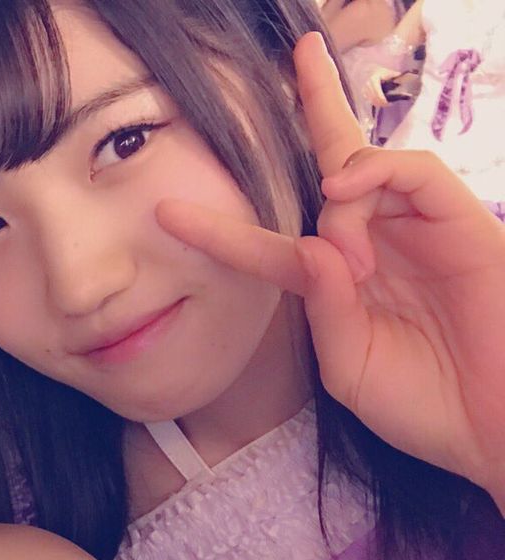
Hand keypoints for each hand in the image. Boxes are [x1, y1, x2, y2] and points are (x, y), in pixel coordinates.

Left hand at [156, 32, 504, 505]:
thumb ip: (322, 307)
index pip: (271, 242)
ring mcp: (417, 229)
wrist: (490, 426)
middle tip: (297, 54)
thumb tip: (311, 243)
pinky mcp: (460, 222)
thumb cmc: (421, 403)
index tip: (167, 213)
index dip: (221, 229)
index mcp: (336, 283)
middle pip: (335, 162)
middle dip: (315, 104)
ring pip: (363, 169)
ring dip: (337, 201)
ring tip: (349, 260)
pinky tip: (347, 193)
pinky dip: (376, 173)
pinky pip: (414, 172)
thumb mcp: (348, 364)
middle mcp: (374, 244)